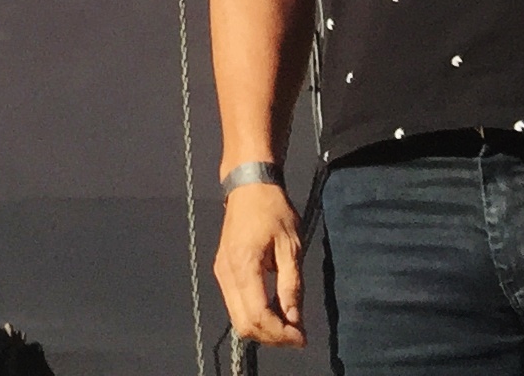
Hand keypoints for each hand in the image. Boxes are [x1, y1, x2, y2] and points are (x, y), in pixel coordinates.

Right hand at [213, 181, 306, 348]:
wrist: (248, 185)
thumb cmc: (273, 210)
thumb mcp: (291, 246)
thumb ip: (291, 285)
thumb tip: (295, 320)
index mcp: (243, 266)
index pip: (258, 316)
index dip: (280, 334)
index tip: (302, 338)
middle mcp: (226, 273)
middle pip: (243, 325)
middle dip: (271, 337)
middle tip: (297, 335)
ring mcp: (221, 273)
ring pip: (237, 319)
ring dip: (263, 329)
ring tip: (289, 324)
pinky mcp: (222, 271)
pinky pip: (235, 305)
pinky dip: (255, 316)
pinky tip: (275, 309)